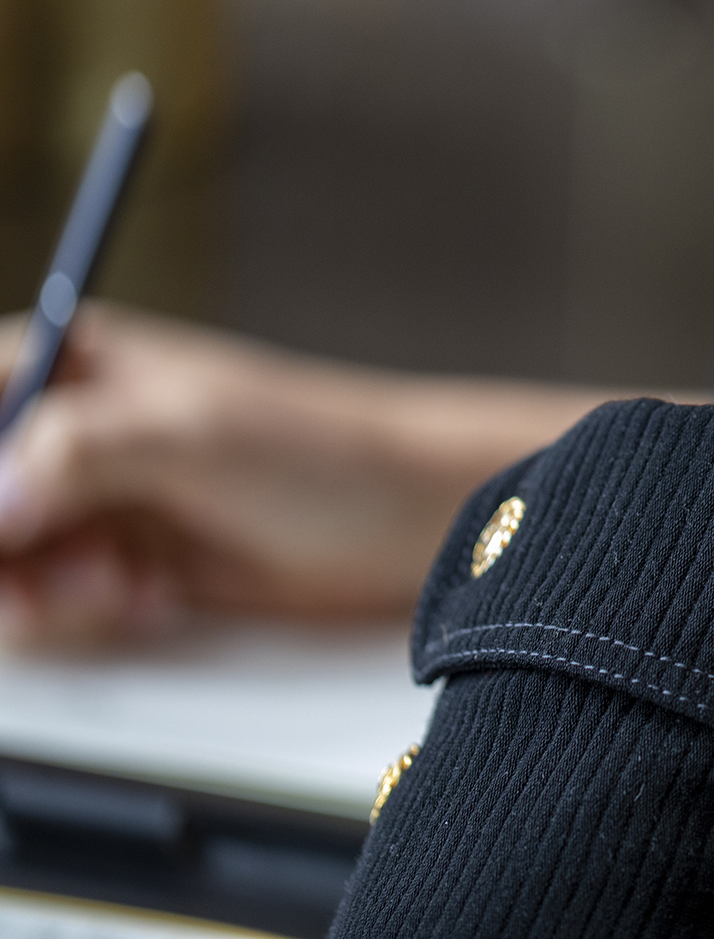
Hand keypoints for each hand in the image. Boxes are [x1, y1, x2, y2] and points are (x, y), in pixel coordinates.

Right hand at [0, 305, 649, 646]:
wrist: (408, 521)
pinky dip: (82, 616)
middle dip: (4, 553)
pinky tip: (151, 598)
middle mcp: (63, 430)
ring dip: (39, 593)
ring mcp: (87, 502)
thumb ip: (76, 451)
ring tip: (122, 583)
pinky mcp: (115, 565)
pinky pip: (44, 607)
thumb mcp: (193, 433)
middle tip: (67, 570)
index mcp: (63, 362)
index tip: (12, 525)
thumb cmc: (325, 449)